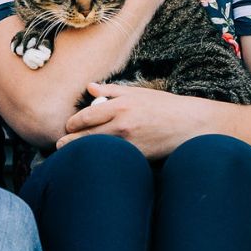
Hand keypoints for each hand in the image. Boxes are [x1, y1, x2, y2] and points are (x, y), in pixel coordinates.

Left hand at [57, 82, 198, 158]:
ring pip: (96, 150)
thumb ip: (111, 91)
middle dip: (69, 142)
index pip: (85, 116)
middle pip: (85, 136)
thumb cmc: (164, 106)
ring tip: (73, 155)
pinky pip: (114, 160)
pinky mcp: (137, 156)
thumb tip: (90, 88)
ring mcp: (129, 143)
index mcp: (119, 106)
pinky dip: (103, 160)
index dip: (72, 124)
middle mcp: (121, 124)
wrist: (190, 124)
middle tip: (61, 145)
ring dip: (83, 152)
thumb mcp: (138, 93)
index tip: (68, 127)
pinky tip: (96, 162)